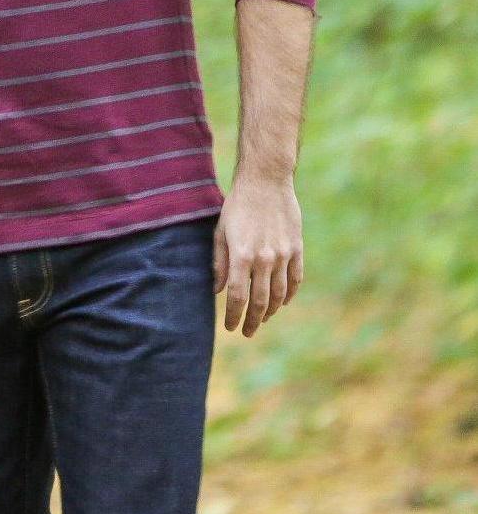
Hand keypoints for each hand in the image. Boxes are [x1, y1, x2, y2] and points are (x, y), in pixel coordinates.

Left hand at [214, 172, 302, 337]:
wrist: (266, 182)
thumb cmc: (237, 206)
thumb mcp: (220, 232)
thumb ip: (219, 263)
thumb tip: (217, 290)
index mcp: (241, 255)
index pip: (236, 296)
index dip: (232, 315)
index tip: (230, 327)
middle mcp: (264, 259)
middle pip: (260, 302)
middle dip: (252, 321)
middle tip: (246, 332)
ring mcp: (283, 255)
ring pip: (280, 295)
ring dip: (271, 312)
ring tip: (262, 319)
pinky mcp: (297, 249)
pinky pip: (295, 280)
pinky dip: (290, 295)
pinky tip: (282, 302)